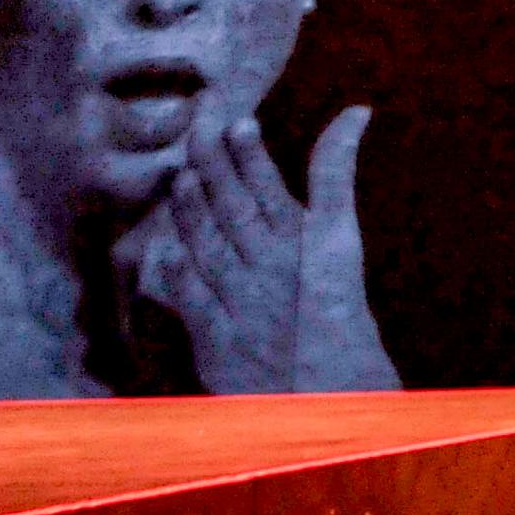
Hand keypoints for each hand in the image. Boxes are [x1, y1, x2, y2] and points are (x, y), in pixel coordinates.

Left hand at [130, 108, 394, 393]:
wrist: (339, 397)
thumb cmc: (347, 328)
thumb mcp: (345, 256)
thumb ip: (333, 188)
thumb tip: (354, 117)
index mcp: (320, 250)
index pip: (279, 192)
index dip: (255, 157)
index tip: (238, 124)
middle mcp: (280, 269)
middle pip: (240, 209)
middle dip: (217, 168)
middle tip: (198, 132)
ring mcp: (246, 303)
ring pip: (210, 245)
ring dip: (192, 209)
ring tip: (182, 177)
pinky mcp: (220, 339)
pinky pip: (188, 297)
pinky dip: (173, 272)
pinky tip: (161, 251)